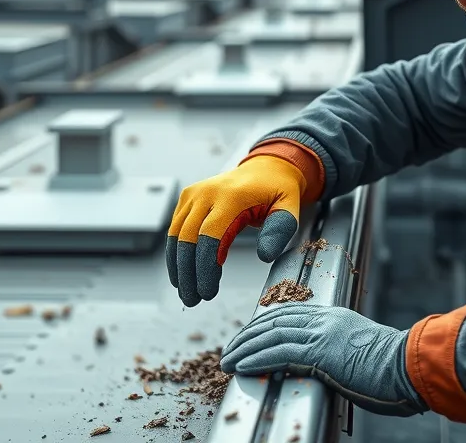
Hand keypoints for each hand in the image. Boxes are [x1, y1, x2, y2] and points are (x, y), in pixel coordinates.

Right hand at [167, 155, 304, 306]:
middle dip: (188, 273)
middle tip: (193, 298)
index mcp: (232, 196)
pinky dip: (176, 252)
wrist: (266, 167)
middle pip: (187, 238)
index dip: (205, 267)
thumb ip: (279, 230)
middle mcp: (208, 192)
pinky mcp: (188, 198)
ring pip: (176, 235)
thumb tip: (264, 256)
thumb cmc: (278, 190)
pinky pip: (176, 228)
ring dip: (178, 266)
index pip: (210, 236)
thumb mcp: (289, 208)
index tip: (208, 291)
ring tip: (186, 291)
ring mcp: (195, 193)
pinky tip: (182, 272)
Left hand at [220, 303, 426, 416]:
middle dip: (247, 335)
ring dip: (244, 348)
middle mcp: (325, 320)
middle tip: (229, 349)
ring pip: (271, 334)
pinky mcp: (320, 352)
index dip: (263, 325)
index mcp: (335, 317)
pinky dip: (256, 358)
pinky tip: (242, 365)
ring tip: (227, 361)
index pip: (289, 314)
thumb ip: (338, 353)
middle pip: (274, 320)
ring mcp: (322, 334)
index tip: (247, 336)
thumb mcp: (360, 353)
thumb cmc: (394, 368)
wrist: (410, 365)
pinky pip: (279, 352)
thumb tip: (325, 367)